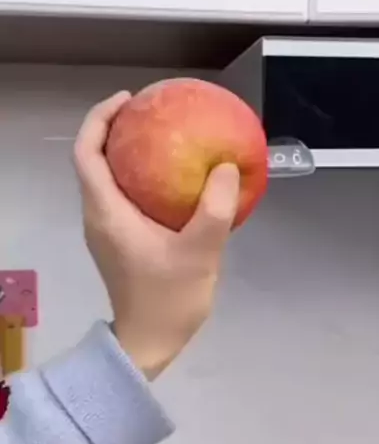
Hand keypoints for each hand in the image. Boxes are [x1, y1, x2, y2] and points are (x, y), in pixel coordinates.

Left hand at [74, 91, 239, 379]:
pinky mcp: (117, 242)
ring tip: (163, 137)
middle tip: (151, 112)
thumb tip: (226, 166)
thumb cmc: (169, 298)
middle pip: (92, 160)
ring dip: (126, 153)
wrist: (150, 342)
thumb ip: (215, 208)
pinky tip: (173, 180)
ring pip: (105, 178)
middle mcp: (97, 216)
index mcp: (106, 212)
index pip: (86, 153)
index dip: (99, 119)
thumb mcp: (201, 251)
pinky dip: (138, 177)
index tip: (128, 100)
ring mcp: (105, 230)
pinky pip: (120, 196)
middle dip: (115, 129)